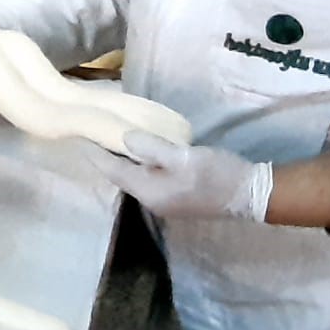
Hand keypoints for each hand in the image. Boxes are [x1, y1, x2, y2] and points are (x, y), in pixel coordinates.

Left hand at [88, 131, 273, 220]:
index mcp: (149, 192)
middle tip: (91, 131)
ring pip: (134, 176)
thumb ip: (152, 148)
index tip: (77, 135)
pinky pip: (148, 175)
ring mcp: (165, 198)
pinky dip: (139, 161)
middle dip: (105, 154)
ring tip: (109, 136)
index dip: (94, 153)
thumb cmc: (216, 175)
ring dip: (122, 157)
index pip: (112, 171)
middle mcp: (152, 199)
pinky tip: (140, 147)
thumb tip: (124, 139)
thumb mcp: (184, 157)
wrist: (251, 194)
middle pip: (120, 175)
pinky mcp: (176, 193)